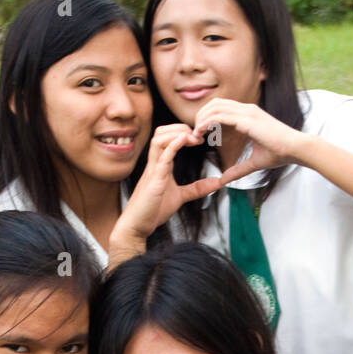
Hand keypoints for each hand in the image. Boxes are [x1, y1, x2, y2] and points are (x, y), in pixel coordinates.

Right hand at [112, 125, 227, 246]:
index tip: (198, 138)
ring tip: (192, 137)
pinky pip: (162, 156)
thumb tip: (216, 183)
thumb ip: (196, 189)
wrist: (136, 226)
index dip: (182, 132)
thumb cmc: (152, 211)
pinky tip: (184, 139)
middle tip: (197, 134)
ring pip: (159, 139)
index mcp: (159, 165)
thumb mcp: (180, 197)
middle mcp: (154, 164)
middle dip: (179, 127)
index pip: (166, 138)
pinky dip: (173, 144)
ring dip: (177, 133)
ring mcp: (153, 171)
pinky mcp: (154, 180)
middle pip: (160, 132)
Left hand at [191, 99, 305, 183]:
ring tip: (196, 133)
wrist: (295, 149)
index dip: (208, 118)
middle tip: (195, 133)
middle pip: (215, 103)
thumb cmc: (280, 153)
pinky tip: (202, 132)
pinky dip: (207, 122)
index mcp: (248, 115)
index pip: (222, 108)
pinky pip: (221, 115)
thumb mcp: (254, 162)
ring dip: (201, 118)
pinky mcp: (247, 119)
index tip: (201, 134)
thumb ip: (238, 170)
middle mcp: (246, 109)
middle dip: (201, 116)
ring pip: (215, 107)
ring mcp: (247, 112)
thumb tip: (224, 179)